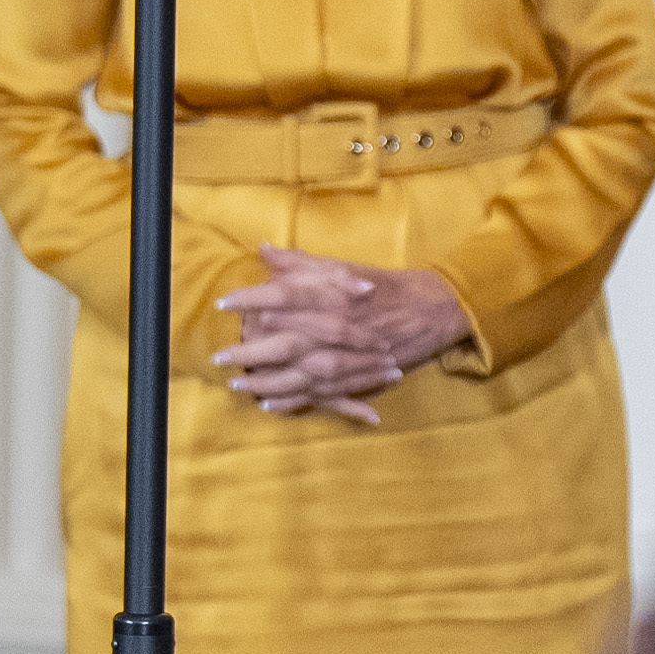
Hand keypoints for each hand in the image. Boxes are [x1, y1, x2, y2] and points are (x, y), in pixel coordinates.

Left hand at [213, 249, 474, 423]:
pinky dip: (296, 401)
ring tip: (237, 384)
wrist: (433, 309)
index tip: (225, 303)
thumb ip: (302, 263)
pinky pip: (324, 393)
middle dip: (253, 350)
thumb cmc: (384, 286)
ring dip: (269, 381)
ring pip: (304, 373)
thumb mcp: (344, 267)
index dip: (255, 297)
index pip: (289, 293)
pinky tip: (268, 404)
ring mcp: (353, 353)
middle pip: (291, 340)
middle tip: (221, 356)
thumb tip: (264, 250)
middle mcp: (343, 324)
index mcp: (338, 293)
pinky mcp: (361, 375)